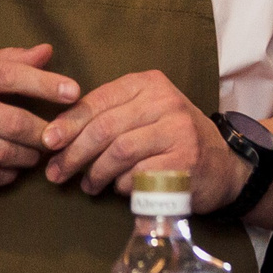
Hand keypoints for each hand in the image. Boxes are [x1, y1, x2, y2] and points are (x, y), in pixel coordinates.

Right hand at [0, 46, 79, 194]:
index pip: (10, 76)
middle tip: (61, 135)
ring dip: (30, 156)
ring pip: (6, 154)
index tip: (74, 92)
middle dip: (46, 132)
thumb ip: (4, 60)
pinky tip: (11, 167)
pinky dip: (8, 175)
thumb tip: (47, 52)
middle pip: (15, 122)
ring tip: (37, 151)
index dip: (46, 84)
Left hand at [40, 70, 244, 205]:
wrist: (225, 166)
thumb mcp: (145, 114)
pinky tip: (118, 189)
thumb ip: (109, 116)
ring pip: (118, 152)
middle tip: (57, 173)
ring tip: (87, 186)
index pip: (98, 100)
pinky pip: (138, 175)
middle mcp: (165, 101)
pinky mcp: (185, 161)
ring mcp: (178, 130)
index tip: (47, 142)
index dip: (68, 122)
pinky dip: (121, 186)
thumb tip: (57, 135)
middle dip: (74, 153)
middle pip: (104, 128)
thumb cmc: (173, 140)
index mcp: (149, 83)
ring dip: (95, 173)